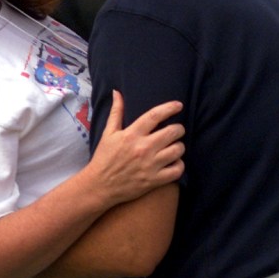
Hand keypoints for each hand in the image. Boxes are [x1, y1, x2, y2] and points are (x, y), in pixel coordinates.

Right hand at [84, 91, 184, 206]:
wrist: (99, 186)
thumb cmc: (104, 158)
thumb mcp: (108, 133)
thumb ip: (116, 112)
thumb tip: (117, 92)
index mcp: (131, 135)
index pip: (155, 116)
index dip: (170, 108)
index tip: (178, 105)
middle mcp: (143, 148)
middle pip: (172, 132)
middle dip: (178, 129)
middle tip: (176, 130)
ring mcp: (150, 165)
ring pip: (178, 150)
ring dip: (179, 146)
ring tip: (174, 147)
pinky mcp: (154, 180)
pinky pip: (177, 170)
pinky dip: (179, 165)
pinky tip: (174, 162)